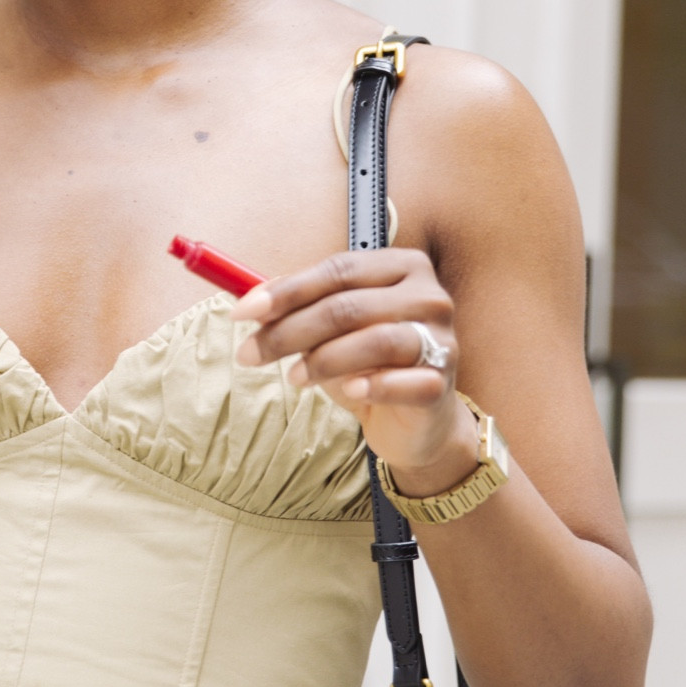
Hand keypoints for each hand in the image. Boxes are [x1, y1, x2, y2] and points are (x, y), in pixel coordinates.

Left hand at [232, 249, 478, 492]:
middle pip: (349, 306)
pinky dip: (372, 384)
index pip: (338, 270)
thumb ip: (298, 307)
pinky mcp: (443, 382)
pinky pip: (404, 381)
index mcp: (402, 266)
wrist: (412, 420)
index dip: (287, 290)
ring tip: (293, 377)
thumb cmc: (367, 364)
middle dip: (290, 331)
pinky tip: (350, 390)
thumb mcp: (330, 330)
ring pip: (375, 340)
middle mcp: (429, 295)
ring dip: (323, 359)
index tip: (242, 311)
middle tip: (250, 353)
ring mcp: (442, 338)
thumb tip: (250, 298)